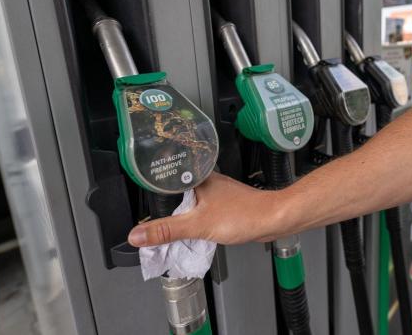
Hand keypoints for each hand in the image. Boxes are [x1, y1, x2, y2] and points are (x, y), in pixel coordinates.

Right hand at [127, 173, 287, 246]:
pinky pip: (201, 211)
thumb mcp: (198, 225)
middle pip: (175, 195)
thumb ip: (167, 230)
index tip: (136, 211)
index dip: (149, 197)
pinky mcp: (224, 204)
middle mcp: (205, 181)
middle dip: (163, 210)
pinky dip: (194, 221)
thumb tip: (136, 234)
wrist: (274, 219)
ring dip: (179, 217)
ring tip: (165, 229)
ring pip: (189, 204)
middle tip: (146, 225)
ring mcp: (216, 192)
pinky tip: (190, 231)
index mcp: (196, 177)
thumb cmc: (244, 215)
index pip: (164, 182)